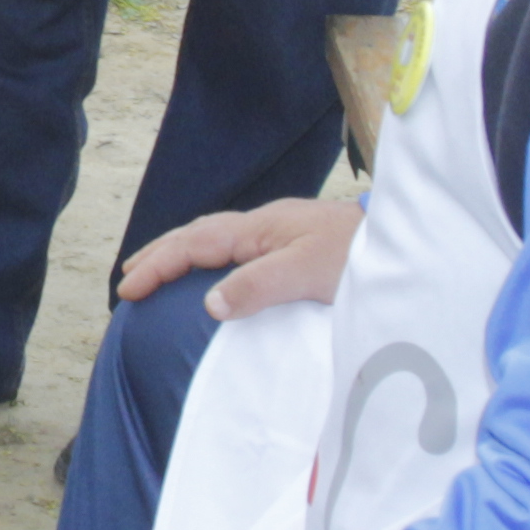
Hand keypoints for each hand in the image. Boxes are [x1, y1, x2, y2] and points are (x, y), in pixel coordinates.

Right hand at [114, 191, 362, 313]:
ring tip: (157, 272)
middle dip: (159, 254)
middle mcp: (262, 226)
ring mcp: (277, 233)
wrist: (401, 241)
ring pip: (214, 239)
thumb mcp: (307, 273)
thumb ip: (258, 286)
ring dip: (181, 254)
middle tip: (128, 279)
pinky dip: (208, 259)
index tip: (128, 291)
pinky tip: (213, 274)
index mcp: (257, 229)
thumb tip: (209, 304)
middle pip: (197, 235)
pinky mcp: (291, 244)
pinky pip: (233, 249)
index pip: (192, 244)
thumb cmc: (357, 256)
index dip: (157, 265)